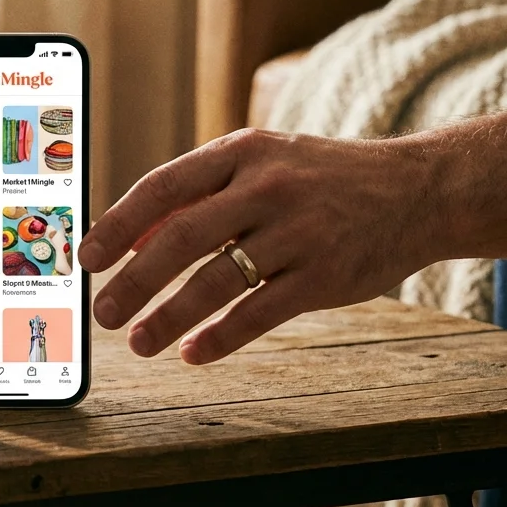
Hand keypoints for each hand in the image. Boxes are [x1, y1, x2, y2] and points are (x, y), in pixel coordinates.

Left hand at [78, 129, 441, 364]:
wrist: (419, 189)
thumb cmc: (319, 179)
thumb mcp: (259, 164)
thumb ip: (196, 196)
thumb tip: (128, 239)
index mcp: (240, 152)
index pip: (162, 187)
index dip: (118, 225)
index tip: (88, 258)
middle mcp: (266, 187)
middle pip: (181, 238)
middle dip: (134, 280)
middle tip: (102, 311)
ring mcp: (299, 232)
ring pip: (217, 280)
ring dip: (169, 317)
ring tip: (138, 343)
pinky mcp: (325, 275)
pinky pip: (259, 312)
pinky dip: (220, 336)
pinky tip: (192, 353)